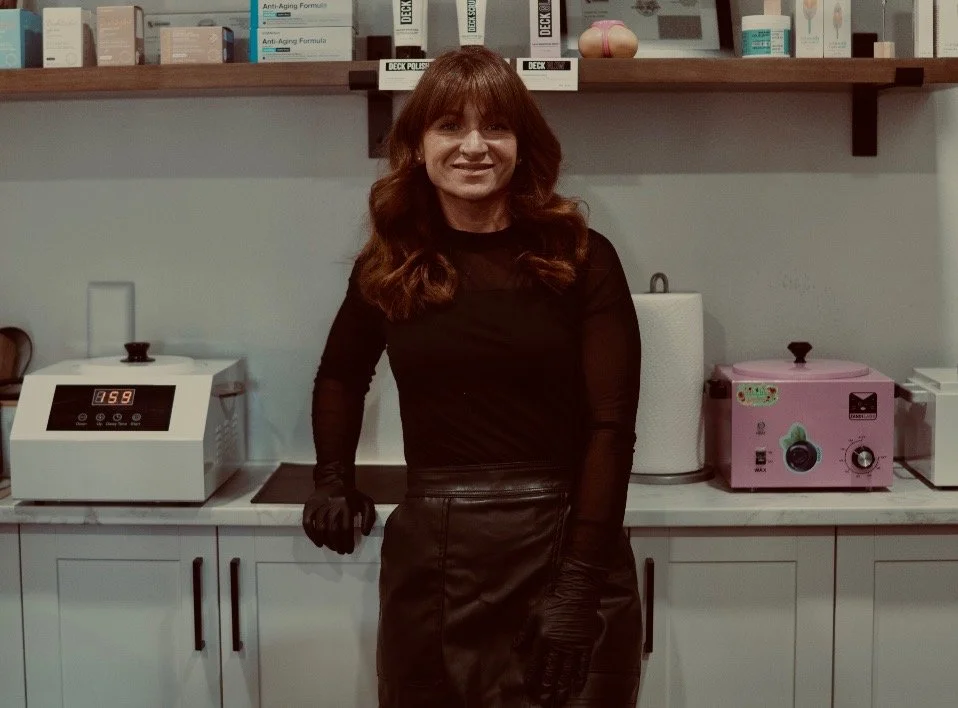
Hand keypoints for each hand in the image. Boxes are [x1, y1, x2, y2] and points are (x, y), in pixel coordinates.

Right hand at [302, 485, 374, 553]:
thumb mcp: (366, 502)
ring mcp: (319, 504)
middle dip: (337, 544)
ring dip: (326, 542)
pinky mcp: (309, 506)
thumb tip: (365, 533)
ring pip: (321, 528)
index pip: (346, 528)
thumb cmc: (351, 495)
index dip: (347, 542)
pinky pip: (307, 523)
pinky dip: (312, 535)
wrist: (333, 481)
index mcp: (346, 503)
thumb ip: (369, 517)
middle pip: (333, 530)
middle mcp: (332, 504)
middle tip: (341, 551)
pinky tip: (319, 542)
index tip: (349, 549)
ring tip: (332, 547)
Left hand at [515, 558, 605, 706]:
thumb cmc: (553, 600)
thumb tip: (515, 647)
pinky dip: (580, 677)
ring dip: (563, 688)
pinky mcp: (586, 644)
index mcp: (544, 638)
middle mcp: (558, 646)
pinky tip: (577, 687)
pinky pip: (583, 665)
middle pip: (552, 672)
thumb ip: (525, 632)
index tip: (530, 689)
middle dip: (548, 689)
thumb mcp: (534, 614)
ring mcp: (574, 646)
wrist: (576, 590)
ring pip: (567, 672)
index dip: (533, 677)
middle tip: (546, 702)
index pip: (536, 663)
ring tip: (560, 701)